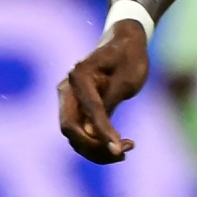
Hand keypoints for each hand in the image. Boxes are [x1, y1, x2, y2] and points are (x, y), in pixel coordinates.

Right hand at [58, 20, 152, 163]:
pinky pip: (81, 132)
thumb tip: (93, 134)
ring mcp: (69, 100)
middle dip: (94, 147)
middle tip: (123, 153)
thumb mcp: (127, 79)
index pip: (90, 111)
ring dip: (96, 150)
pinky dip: (96, 144)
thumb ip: (109, 103)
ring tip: (125, 150)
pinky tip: (118, 146)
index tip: (120, 151)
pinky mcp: (76, 109)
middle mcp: (68, 89)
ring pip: (74, 135)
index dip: (103, 133)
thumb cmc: (129, 57)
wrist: (123, 42)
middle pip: (70, 128)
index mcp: (80, 75)